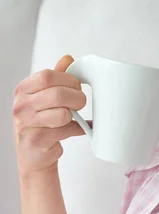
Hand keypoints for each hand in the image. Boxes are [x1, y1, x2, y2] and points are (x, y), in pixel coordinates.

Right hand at [12, 54, 89, 177]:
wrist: (33, 155)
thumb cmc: (40, 123)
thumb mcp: (44, 97)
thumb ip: (56, 77)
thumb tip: (68, 58)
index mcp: (23, 90)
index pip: (48, 76)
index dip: (69, 80)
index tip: (76, 87)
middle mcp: (21, 106)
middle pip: (58, 94)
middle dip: (77, 98)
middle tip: (80, 103)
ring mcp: (27, 124)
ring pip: (63, 113)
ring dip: (75, 115)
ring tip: (74, 116)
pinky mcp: (37, 141)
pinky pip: (65, 131)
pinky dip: (78, 129)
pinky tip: (78, 128)